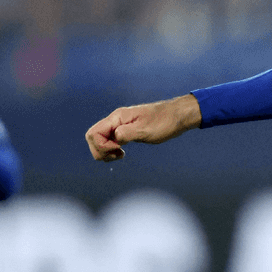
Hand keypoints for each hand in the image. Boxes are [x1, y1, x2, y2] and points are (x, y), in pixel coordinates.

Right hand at [86, 94, 201, 161]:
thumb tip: (114, 139)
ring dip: (105, 151)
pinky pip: (110, 140)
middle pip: (93, 137)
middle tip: (117, 155)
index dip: (102, 146)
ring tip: (120, 156)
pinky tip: (122, 153)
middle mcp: (116, 120)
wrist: (178, 116)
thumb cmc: (164, 122)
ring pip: (100, 139)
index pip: (94, 133)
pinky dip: (112, 149)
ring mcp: (120, 125)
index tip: (119, 150)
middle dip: (100, 150)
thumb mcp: (146, 130)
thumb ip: (127, 134)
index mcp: (117, 118)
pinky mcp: (126, 130)